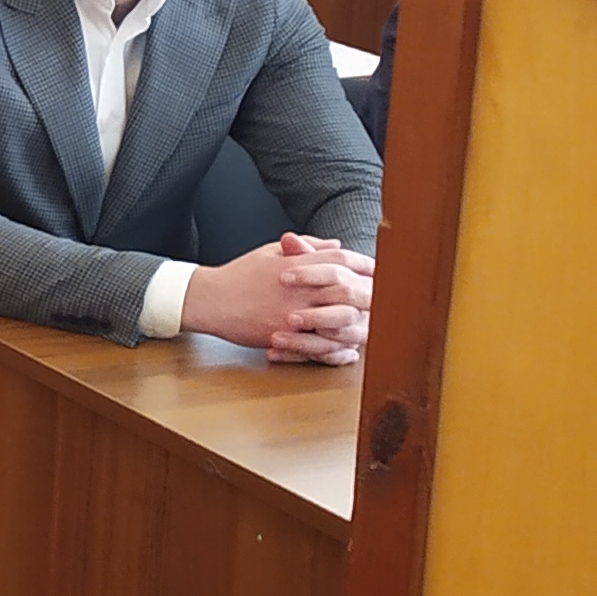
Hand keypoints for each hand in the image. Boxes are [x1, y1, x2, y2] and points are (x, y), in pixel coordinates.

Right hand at [181, 233, 374, 365]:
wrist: (210, 299)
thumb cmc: (239, 275)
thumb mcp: (271, 252)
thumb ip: (306, 248)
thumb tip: (337, 245)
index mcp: (295, 264)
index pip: (340, 261)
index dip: (363, 265)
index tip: (378, 271)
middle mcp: (297, 288)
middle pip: (346, 289)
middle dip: (369, 295)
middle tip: (387, 300)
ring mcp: (292, 313)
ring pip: (337, 319)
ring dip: (358, 324)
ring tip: (373, 328)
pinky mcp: (284, 335)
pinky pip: (319, 345)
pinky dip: (337, 349)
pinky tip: (348, 350)